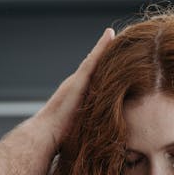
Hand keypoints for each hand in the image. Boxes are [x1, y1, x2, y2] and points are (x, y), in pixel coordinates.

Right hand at [32, 27, 114, 148]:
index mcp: (83, 94)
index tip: (122, 59)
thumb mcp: (85, 129)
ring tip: (118, 33)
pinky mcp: (79, 79)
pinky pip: (93, 59)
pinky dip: (101, 46)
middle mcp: (79, 84)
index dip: (109, 68)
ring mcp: (78, 80)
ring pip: (97, 60)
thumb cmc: (64, 138)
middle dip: (110, 53)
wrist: (47, 134)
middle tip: (126, 39)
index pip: (99, 77)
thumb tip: (108, 141)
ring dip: (107, 46)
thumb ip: (93, 125)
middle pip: (99, 66)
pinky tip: (109, 35)